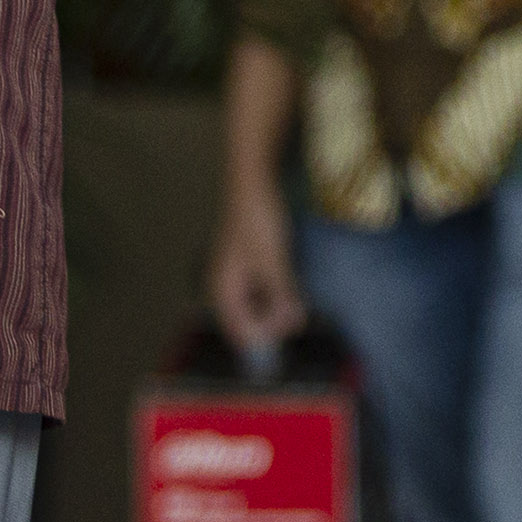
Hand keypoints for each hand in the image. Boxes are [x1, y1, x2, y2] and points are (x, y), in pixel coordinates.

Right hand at [209, 183, 308, 365]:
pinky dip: (277, 293)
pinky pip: (262, 291)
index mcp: (222, 291)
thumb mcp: (272, 261)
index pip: (241, 332)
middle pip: (249, 322)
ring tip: (298, 302)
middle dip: (273, 323)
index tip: (290, 329)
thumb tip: (293, 324)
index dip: (265, 338)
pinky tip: (292, 287)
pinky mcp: (249, 265)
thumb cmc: (256, 220)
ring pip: (257, 306)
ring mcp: (237, 276)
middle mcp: (225, 287)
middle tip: (299, 315)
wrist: (252, 182)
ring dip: (276, 308)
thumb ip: (281, 294)